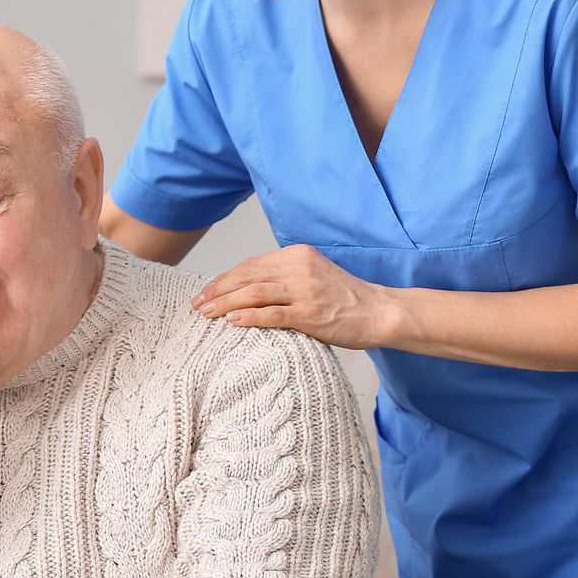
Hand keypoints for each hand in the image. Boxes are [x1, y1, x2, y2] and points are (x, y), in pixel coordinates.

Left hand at [193, 244, 398, 348]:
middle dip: (217, 290)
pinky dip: (249, 317)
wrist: (381, 312)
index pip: (251, 264)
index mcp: (298, 255)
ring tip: (206, 313)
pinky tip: (231, 322)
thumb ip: (285, 276)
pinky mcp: (311, 313)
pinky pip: (273, 314)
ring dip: (225, 303)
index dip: (224, 278)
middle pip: (247, 276)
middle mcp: (299, 268)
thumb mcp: (313, 275)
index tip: (206, 290)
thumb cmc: (344, 299)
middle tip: (196, 303)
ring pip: (254, 293)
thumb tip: (246, 288)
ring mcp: (305, 290)